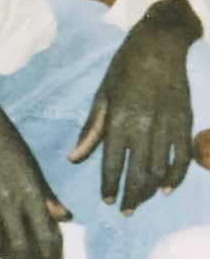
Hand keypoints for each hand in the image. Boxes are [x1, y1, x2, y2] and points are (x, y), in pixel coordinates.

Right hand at [0, 81, 70, 258]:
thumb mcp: (29, 163)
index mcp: (29, 192)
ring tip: (5, 255)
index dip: (51, 258)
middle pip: (21, 247)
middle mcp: (6, 202)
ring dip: (2, 255)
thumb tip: (63, 217)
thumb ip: (45, 193)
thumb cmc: (2, 136)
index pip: (46, 236)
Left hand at [69, 0, 199, 212]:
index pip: (111, 162)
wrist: (159, 47)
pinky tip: (168, 189)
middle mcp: (143, 127)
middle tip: (126, 212)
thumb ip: (91, 130)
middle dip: (131, 195)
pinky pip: (182, 157)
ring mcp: (167, 126)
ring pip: (160, 169)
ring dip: (151, 190)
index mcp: (118, 120)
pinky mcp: (185, 123)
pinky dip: (177, 176)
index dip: (110, 185)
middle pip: (138, 172)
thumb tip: (74, 158)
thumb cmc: (123, 70)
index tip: (107, 201)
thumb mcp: (101, 96)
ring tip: (142, 201)